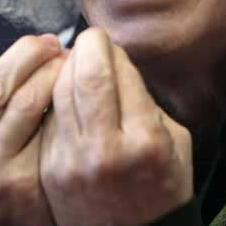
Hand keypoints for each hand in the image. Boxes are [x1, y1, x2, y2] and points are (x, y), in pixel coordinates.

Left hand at [40, 28, 192, 225]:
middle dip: (88, 46)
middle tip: (92, 39)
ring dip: (68, 65)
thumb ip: (146, 100)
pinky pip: (50, 114)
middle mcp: (106, 150)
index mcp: (145, 141)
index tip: (110, 42)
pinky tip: (67, 86)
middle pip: (87, 75)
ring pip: (61, 89)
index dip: (112, 48)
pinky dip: (57, 92)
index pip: (120, 73)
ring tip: (78, 59)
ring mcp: (73, 161)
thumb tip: (116, 62)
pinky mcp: (51, 169)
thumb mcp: (175, 139)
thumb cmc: (161, 186)